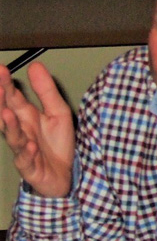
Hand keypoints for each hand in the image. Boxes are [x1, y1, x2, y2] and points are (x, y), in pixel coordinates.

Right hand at [0, 63, 74, 196]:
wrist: (65, 174)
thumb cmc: (56, 144)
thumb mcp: (58, 112)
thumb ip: (46, 91)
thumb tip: (36, 66)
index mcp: (26, 116)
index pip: (13, 97)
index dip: (5, 84)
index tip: (0, 69)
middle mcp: (21, 131)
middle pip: (6, 115)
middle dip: (0, 102)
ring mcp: (23, 149)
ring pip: (13, 137)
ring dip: (10, 126)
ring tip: (7, 114)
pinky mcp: (31, 167)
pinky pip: (27, 160)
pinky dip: (28, 153)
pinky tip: (31, 145)